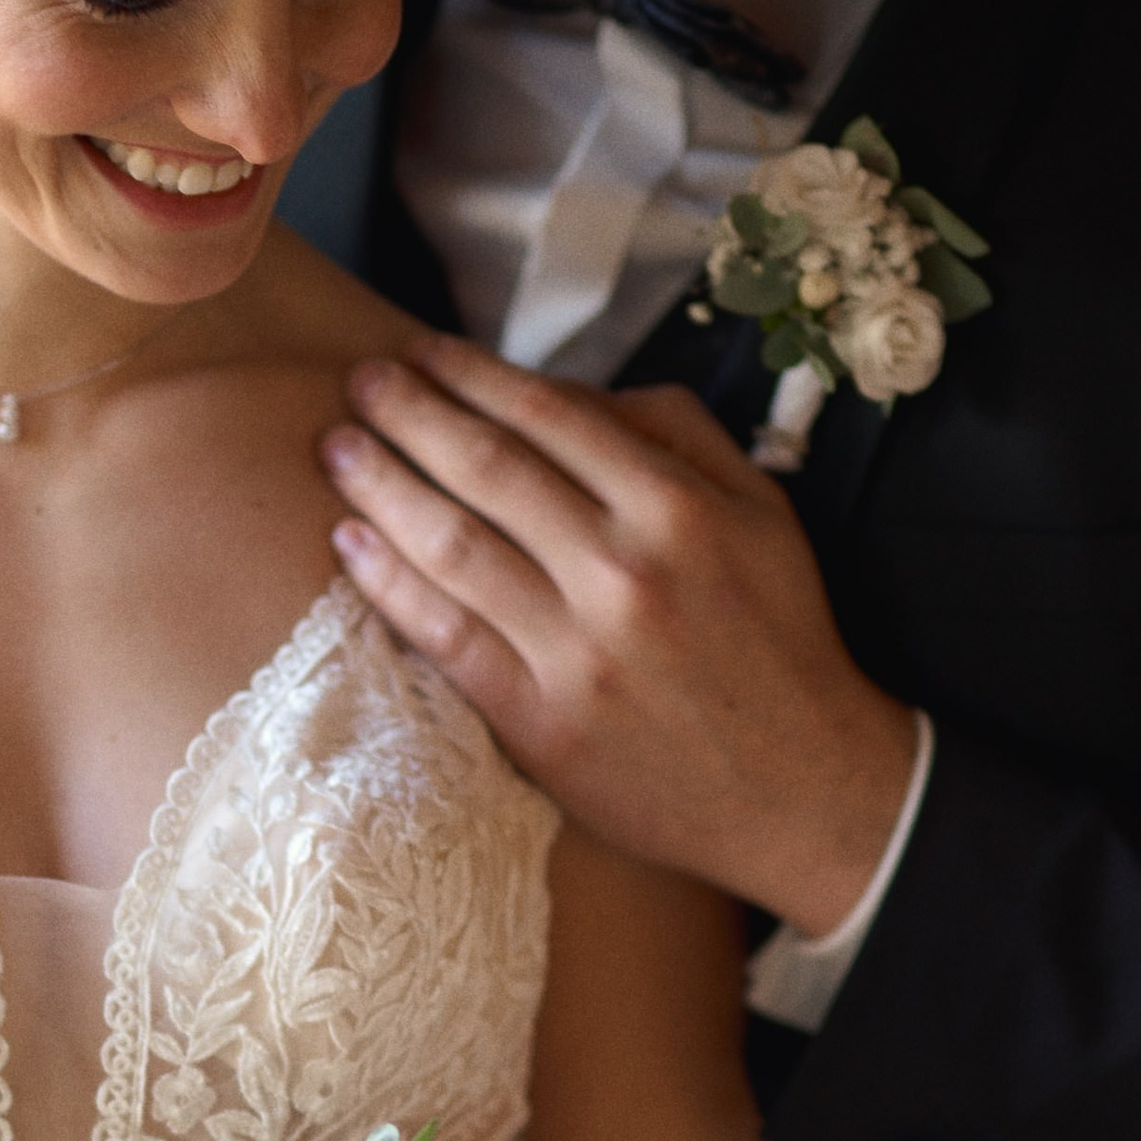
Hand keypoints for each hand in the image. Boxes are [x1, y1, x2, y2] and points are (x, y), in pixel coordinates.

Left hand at [321, 336, 917, 932]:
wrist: (802, 789)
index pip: (548, 417)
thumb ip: (672, 433)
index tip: (422, 351)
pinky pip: (445, 636)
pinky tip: (350, 541)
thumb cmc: (774, 636)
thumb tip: (565, 392)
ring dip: (381, 485)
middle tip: (362, 382)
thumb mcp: (759, 509)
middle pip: (486, 469)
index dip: (472, 375)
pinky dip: (388, 583)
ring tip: (338, 447)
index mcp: (677, 508)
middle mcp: (624, 572)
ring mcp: (577, 651)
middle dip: (409, 412)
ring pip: (452, 545)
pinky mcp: (541, 722)